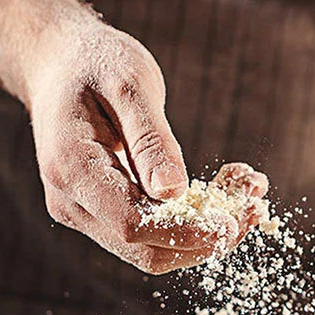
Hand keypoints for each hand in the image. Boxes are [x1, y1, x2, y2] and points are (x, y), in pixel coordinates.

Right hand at [27, 11, 255, 272]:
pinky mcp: (101, 212)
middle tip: (255, 212)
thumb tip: (175, 193)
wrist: (59, 62)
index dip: (186, 232)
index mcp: (71, 170)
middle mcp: (71, 203)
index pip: (132, 225)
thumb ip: (150, 140)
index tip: (234, 221)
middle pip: (144, 252)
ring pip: (151, 251)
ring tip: (248, 197)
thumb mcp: (129, 84)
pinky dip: (190, 221)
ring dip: (204, 235)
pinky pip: (149, 233)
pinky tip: (224, 192)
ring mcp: (83, 212)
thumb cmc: (95, 63)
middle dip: (204, 241)